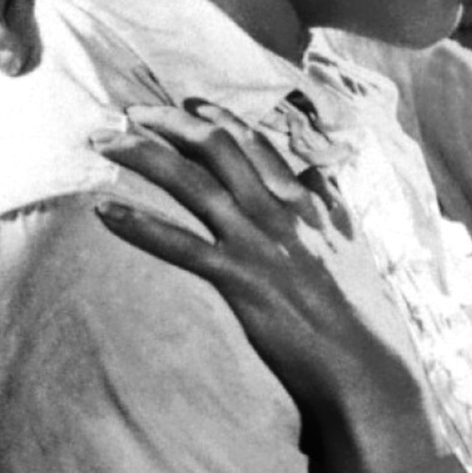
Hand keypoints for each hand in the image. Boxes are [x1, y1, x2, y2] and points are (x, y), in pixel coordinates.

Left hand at [90, 100, 443, 472]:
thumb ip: (330, 206)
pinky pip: (181, 245)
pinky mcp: (242, 280)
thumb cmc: (363, 318)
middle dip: (169, 121)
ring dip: (143, 155)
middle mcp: (285, 211)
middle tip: (130, 111)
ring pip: (194, 182)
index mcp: (312, 201)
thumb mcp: (352, 246)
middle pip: (220, 146)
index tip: (186, 104)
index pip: (258, 142)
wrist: (368, 368)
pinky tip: (104, 212)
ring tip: (103, 141)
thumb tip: (316, 175)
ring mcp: (262, 243)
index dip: (218, 117)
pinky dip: (140, 225)